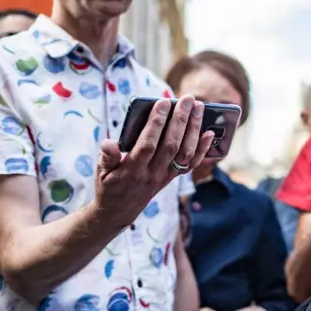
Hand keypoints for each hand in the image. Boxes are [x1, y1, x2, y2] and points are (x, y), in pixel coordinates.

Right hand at [94, 96, 213, 228]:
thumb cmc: (109, 185)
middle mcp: (152, 174)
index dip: (156, 124)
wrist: (119, 212)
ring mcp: (165, 177)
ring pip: (185, 153)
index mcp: (132, 170)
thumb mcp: (101, 172)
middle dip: (180, 120)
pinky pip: (191, 164)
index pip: (148, 144)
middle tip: (187, 98)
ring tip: (199, 107)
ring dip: (194, 129)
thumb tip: (108, 143)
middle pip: (171, 145)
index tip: (163, 102)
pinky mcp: (172, 178)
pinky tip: (210, 133)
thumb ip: (106, 157)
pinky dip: (203, 149)